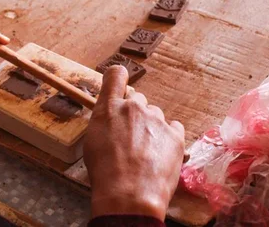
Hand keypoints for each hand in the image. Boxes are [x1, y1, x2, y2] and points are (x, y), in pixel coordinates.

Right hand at [84, 65, 184, 220]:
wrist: (130, 194)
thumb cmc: (106, 172)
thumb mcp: (93, 141)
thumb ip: (104, 122)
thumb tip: (112, 118)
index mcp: (109, 107)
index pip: (116, 75)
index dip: (118, 79)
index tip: (120, 85)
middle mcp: (134, 107)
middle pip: (137, 100)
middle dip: (134, 115)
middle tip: (130, 138)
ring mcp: (157, 119)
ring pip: (155, 117)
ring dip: (151, 129)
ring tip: (145, 155)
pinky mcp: (175, 134)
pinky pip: (173, 128)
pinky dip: (168, 139)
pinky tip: (159, 156)